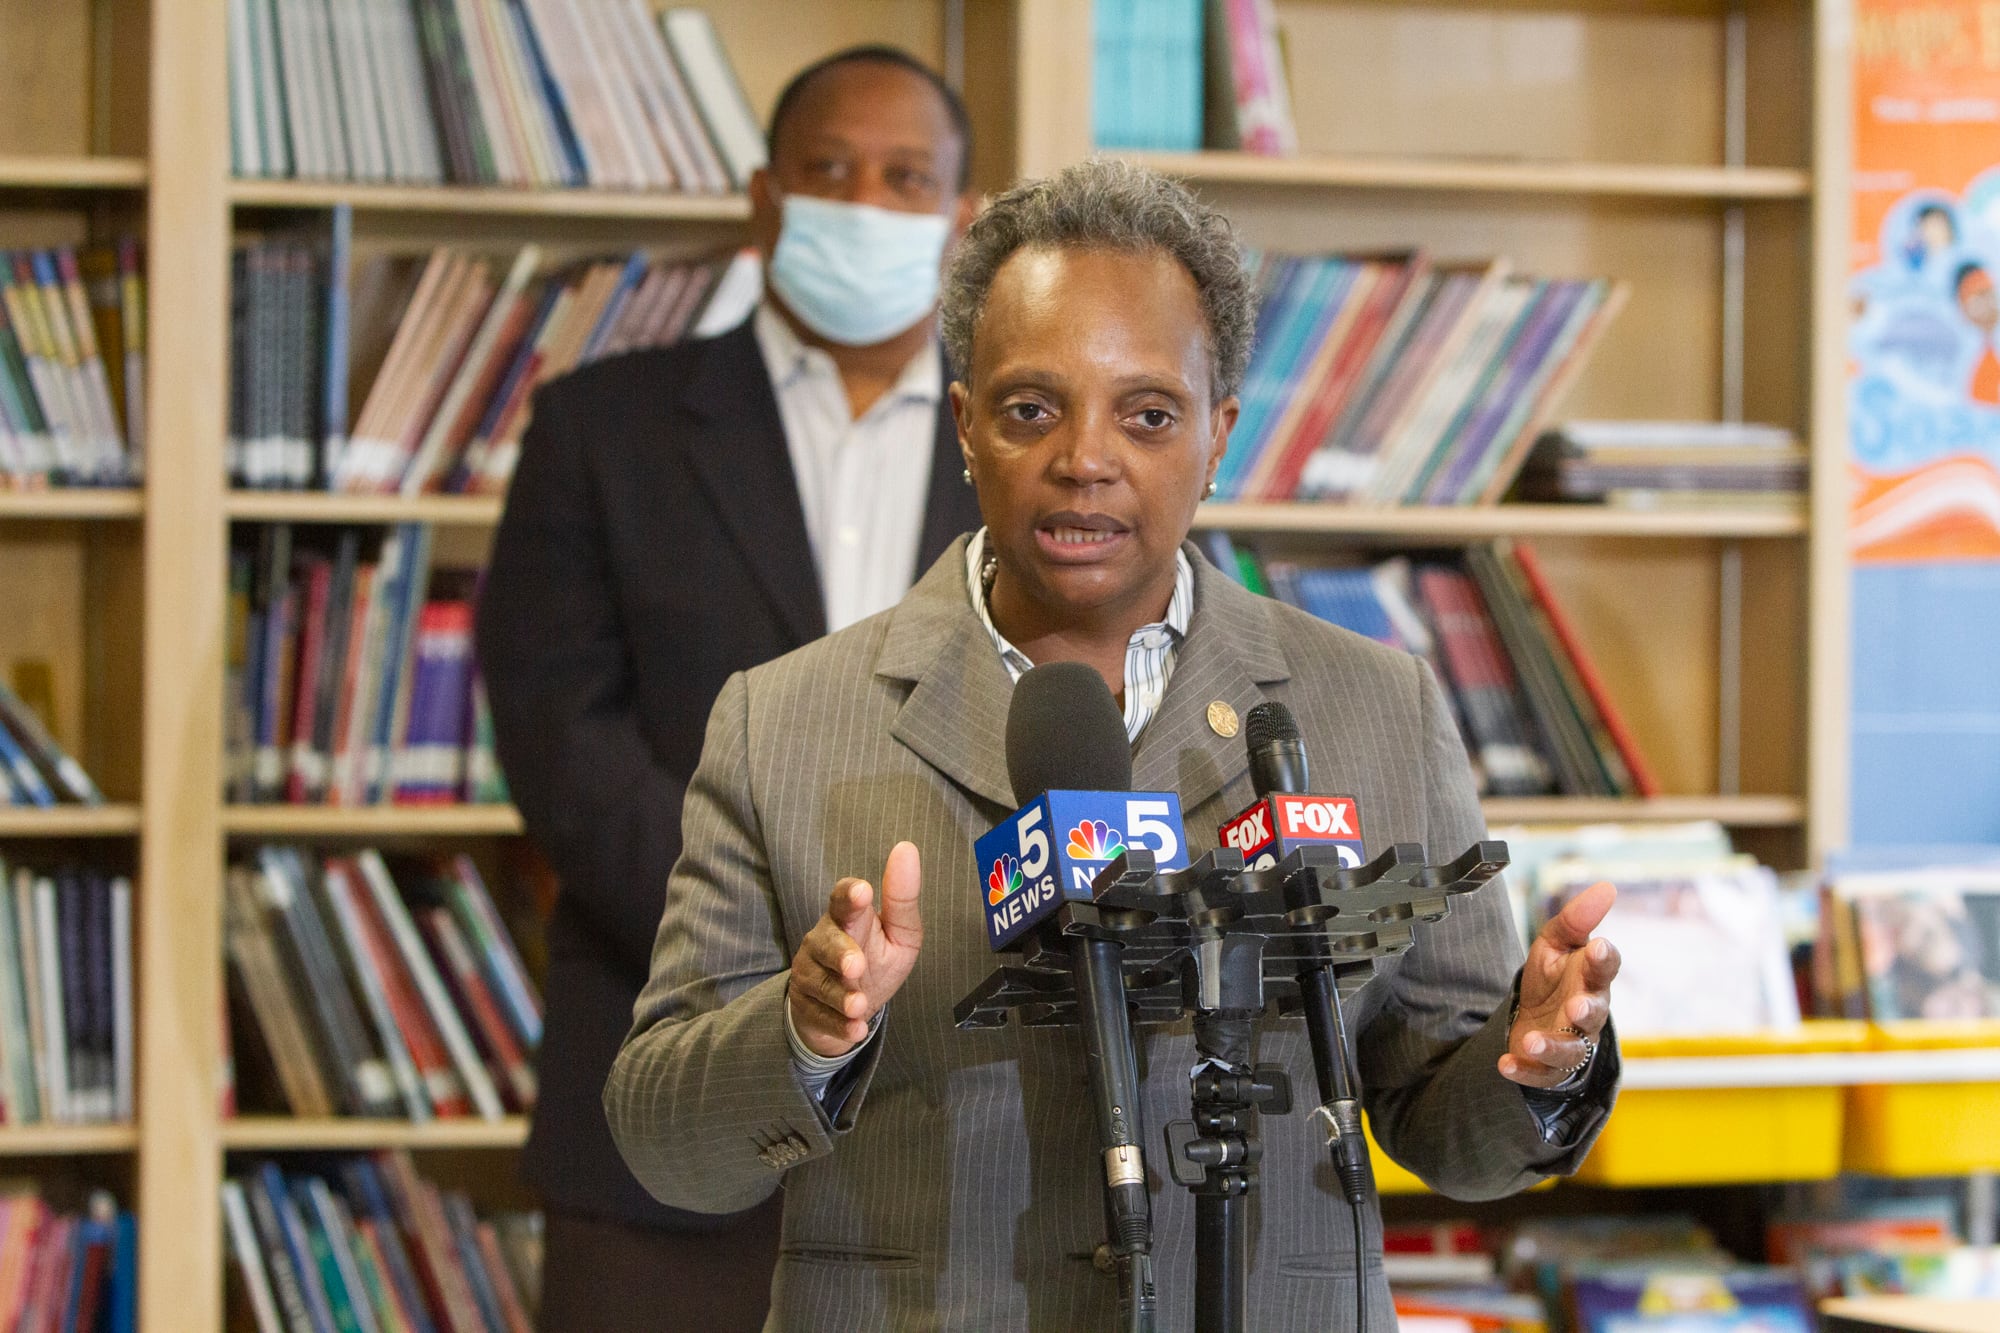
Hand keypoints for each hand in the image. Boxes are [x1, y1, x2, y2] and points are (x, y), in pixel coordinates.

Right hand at [787, 842, 923, 1057]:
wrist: (849, 1009)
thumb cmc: (876, 959)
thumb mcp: (900, 933)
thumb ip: (902, 899)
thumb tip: (907, 848)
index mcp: (848, 917)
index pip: (841, 899)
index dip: (849, 895)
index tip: (862, 892)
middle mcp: (823, 940)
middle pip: (826, 942)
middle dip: (840, 953)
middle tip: (857, 965)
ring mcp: (810, 974)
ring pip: (821, 983)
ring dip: (841, 996)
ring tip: (859, 1007)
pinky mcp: (806, 1006)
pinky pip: (820, 1015)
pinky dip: (838, 1025)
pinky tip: (855, 1030)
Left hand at [1501, 880, 1620, 1088]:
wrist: (1536, 1018)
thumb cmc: (1553, 979)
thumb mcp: (1556, 944)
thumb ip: (1576, 919)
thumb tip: (1606, 888)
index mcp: (1590, 979)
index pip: (1604, 968)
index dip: (1604, 958)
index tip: (1599, 946)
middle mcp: (1586, 1014)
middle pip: (1594, 1013)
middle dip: (1586, 1010)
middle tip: (1575, 1006)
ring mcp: (1569, 1042)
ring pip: (1569, 1050)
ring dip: (1551, 1046)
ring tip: (1532, 1040)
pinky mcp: (1548, 1067)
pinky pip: (1539, 1073)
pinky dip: (1523, 1070)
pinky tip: (1506, 1064)